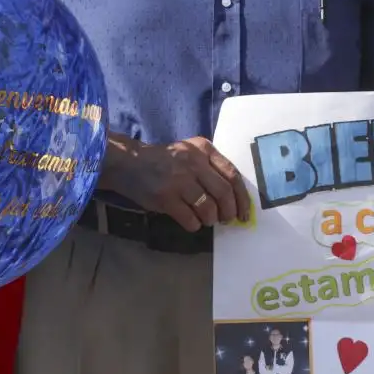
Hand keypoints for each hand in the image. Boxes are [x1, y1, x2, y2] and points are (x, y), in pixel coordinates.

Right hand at [118, 137, 248, 229]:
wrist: (129, 163)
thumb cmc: (166, 160)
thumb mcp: (191, 153)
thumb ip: (212, 168)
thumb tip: (234, 198)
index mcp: (204, 149)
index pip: (233, 174)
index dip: (242, 197)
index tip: (244, 212)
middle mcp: (194, 162)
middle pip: (223, 193)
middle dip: (229, 211)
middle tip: (227, 220)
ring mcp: (179, 180)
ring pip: (208, 208)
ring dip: (211, 219)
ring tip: (207, 220)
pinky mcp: (165, 197)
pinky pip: (189, 218)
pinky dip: (195, 225)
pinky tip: (192, 222)